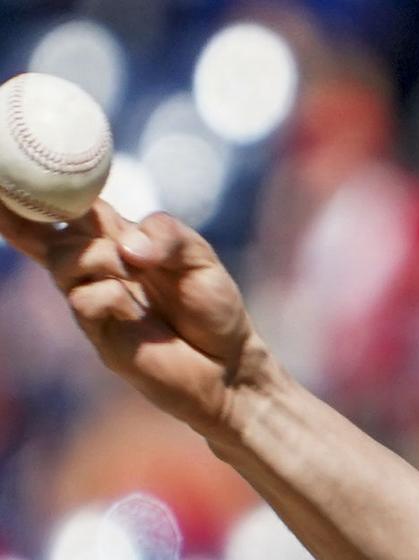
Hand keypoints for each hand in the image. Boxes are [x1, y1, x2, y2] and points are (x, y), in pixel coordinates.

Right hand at [0, 199, 271, 438]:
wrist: (231, 365)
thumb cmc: (213, 307)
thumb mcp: (200, 257)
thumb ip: (167, 235)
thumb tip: (127, 246)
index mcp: (119, 239)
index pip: (71, 206)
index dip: (40, 188)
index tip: (11, 169)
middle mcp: (98, 267)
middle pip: (52, 231)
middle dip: (46, 216)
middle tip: (67, 214)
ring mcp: (94, 301)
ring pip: (63, 261)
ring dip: (97, 257)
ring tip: (133, 268)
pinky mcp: (100, 335)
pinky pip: (83, 301)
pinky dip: (109, 294)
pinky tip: (134, 308)